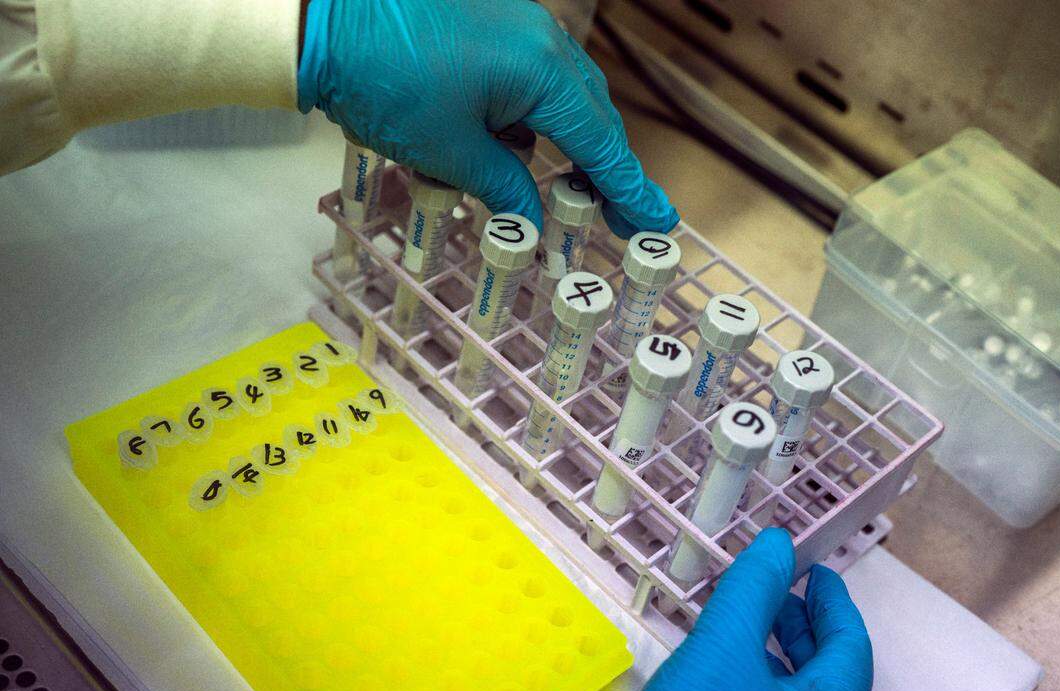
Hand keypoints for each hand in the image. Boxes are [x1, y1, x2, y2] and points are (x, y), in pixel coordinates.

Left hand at [297, 0, 678, 237]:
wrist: (323, 18)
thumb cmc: (384, 82)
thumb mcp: (449, 152)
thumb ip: (504, 188)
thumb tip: (533, 223)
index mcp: (542, 71)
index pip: (601, 143)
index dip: (629, 189)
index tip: (658, 220)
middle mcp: (542, 40)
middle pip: (592, 115)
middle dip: (605, 169)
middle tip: (619, 218)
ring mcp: (517, 24)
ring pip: (562, 95)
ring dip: (568, 142)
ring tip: (565, 190)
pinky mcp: (490, 22)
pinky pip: (530, 77)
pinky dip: (533, 117)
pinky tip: (511, 146)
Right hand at [626, 528, 872, 690]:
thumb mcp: (725, 645)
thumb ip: (756, 588)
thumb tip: (778, 547)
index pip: (851, 646)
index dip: (833, 602)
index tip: (819, 575)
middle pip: (831, 674)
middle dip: (807, 626)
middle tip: (788, 595)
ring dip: (785, 655)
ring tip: (755, 626)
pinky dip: (767, 683)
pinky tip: (735, 672)